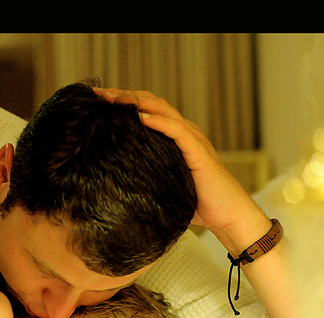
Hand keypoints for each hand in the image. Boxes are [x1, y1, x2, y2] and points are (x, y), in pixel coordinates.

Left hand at [95, 88, 269, 249]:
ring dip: (137, 102)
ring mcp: (192, 139)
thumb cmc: (196, 204)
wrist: (226, 215)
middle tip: (97, 96)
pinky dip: (159, 121)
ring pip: (162, 109)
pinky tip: (140, 117)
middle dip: (123, 96)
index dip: (122, 103)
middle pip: (150, 102)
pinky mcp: (198, 151)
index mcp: (173, 137)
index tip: (96, 103)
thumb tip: (113, 185)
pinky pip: (177, 130)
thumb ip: (145, 176)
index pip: (145, 110)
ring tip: (114, 100)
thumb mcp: (163, 185)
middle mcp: (183, 131)